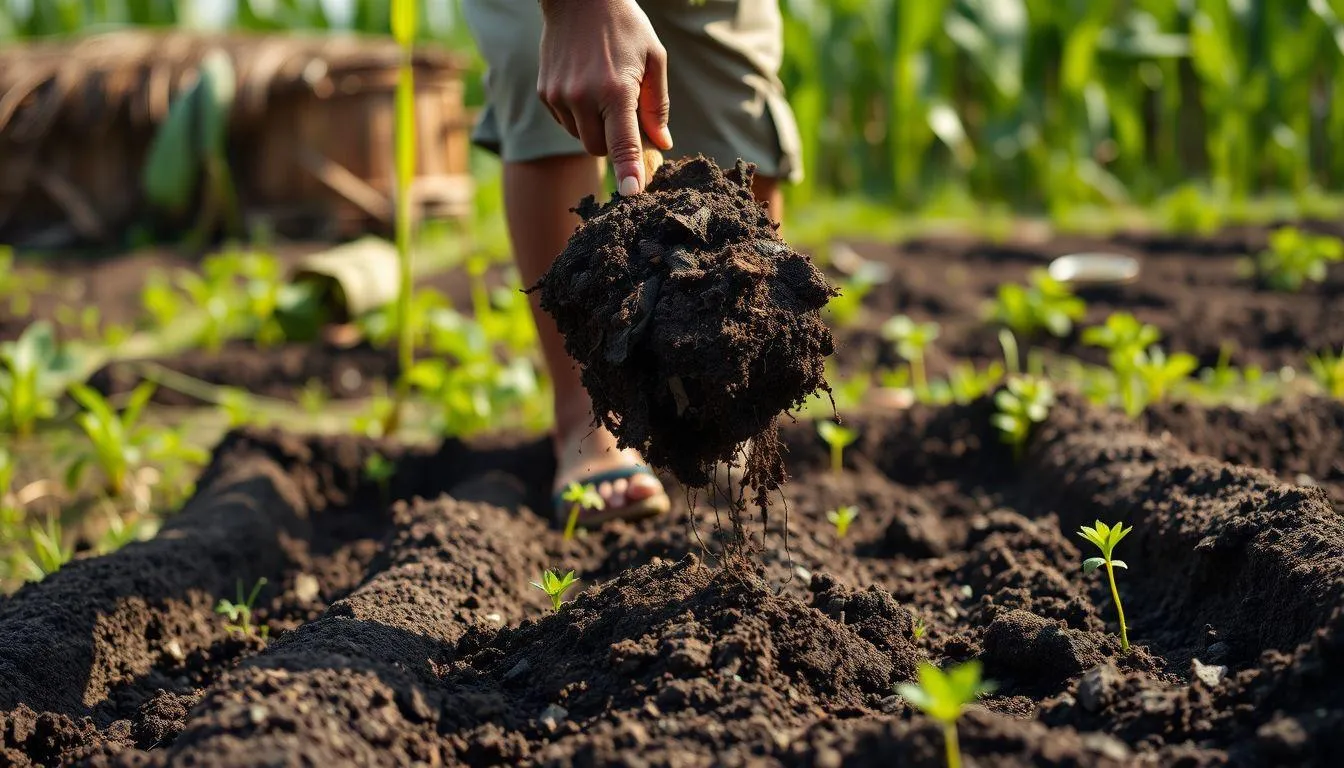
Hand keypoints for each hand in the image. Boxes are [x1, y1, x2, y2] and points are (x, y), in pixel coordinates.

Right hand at [538, 0, 673, 194]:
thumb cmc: (625, 26)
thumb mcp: (654, 59)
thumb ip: (657, 106)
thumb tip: (662, 142)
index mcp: (616, 90)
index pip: (623, 142)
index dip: (629, 170)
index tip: (632, 192)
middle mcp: (584, 97)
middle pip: (599, 148)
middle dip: (613, 142)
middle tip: (623, 113)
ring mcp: (560, 96)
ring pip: (580, 137)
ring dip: (594, 127)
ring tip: (602, 90)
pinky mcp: (546, 93)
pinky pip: (564, 122)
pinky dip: (577, 115)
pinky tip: (584, 86)